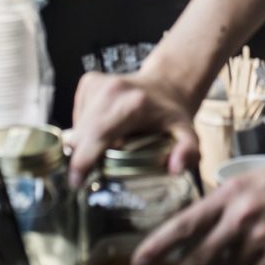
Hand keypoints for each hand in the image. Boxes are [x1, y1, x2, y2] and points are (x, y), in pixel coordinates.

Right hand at [68, 70, 198, 185]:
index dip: (83, 160)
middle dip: (81, 159)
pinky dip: (84, 131)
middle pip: (82, 134)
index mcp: (133, 104)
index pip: (98, 134)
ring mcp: (98, 83)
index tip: (78, 182)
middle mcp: (112, 90)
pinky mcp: (89, 81)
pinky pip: (77, 117)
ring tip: (103, 152)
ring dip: (83, 145)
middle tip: (90, 177)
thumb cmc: (172, 114)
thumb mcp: (187, 134)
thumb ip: (188, 152)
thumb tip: (175, 168)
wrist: (167, 82)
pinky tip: (102, 132)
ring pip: (76, 127)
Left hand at [131, 148, 264, 264]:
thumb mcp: (250, 182)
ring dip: (234, 264)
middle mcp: (240, 216)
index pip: (186, 223)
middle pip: (198, 256)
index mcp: (230, 192)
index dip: (160, 244)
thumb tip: (204, 235)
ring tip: (257, 240)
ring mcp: (260, 238)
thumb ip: (226, 207)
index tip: (139, 261)